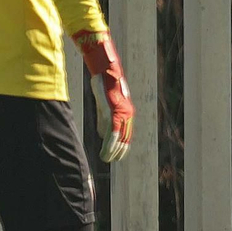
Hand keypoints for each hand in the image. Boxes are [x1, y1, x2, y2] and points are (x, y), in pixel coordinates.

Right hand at [73, 29, 133, 161]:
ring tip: (105, 158)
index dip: (122, 147)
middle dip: (117, 151)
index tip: (117, 157)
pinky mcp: (113, 112)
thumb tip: (104, 134)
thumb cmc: (104, 85)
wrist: (105, 70)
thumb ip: (105, 119)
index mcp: (127, 113)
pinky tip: (104, 152)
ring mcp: (121, 113)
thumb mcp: (105, 105)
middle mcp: (127, 114)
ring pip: (118, 138)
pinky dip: (108, 144)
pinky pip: (112, 132)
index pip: (127, 135)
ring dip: (111, 151)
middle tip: (109, 160)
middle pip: (124, 138)